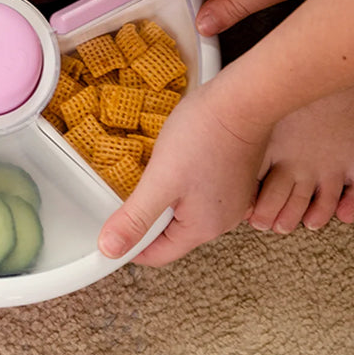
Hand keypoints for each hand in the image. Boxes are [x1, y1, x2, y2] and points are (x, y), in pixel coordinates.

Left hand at [97, 80, 269, 265]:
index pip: (159, 254)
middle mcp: (223, 220)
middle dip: (150, 215)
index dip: (132, 243)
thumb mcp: (160, 180)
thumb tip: (111, 249)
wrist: (242, 100)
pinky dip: (183, 181)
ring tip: (156, 170)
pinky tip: (177, 160)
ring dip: (166, 196)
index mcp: (203, 228)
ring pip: (186, 210)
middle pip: (173, 233)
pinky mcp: (234, 177)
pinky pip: (201, 191)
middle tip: (133, 187)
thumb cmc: (205, 135)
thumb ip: (135, 218)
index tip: (114, 225)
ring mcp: (233, 198)